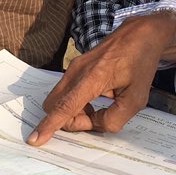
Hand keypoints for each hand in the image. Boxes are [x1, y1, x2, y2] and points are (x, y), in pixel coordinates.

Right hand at [27, 10, 175, 145]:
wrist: (141, 34)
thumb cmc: (141, 64)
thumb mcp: (136, 99)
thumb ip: (114, 118)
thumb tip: (93, 124)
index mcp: (93, 78)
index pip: (65, 106)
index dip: (49, 125)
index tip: (34, 139)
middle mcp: (77, 70)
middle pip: (55, 105)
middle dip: (69, 120)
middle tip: (95, 119)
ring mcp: (74, 66)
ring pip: (59, 99)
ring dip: (74, 111)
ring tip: (100, 108)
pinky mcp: (76, 65)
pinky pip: (66, 91)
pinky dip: (75, 102)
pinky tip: (96, 99)